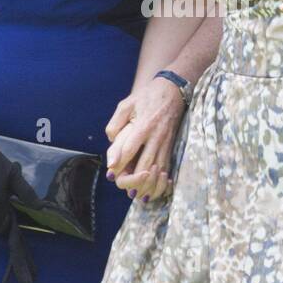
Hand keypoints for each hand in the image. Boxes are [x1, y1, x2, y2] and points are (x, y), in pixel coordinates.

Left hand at [105, 78, 185, 201]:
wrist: (172, 92)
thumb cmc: (146, 97)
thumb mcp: (126, 104)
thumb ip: (116, 122)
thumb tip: (111, 140)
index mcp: (144, 125)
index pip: (130, 148)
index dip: (120, 162)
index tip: (111, 172)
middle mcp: (156, 136)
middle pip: (145, 163)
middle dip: (133, 177)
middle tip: (121, 184)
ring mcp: (166, 143)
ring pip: (157, 168)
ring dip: (146, 182)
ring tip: (134, 191)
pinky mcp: (171, 146)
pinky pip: (165, 167)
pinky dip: (158, 179)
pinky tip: (151, 186)